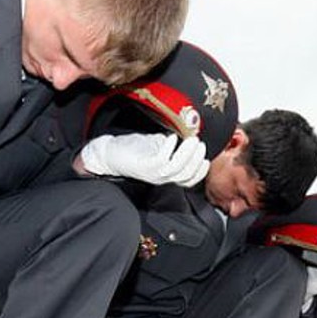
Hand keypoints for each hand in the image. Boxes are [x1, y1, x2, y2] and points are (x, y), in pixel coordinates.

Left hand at [79, 133, 208, 186]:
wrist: (110, 154)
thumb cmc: (133, 150)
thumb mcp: (157, 148)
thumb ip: (172, 147)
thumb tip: (185, 136)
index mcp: (165, 176)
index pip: (188, 181)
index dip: (200, 172)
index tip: (206, 159)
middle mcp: (160, 178)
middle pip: (186, 175)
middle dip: (196, 159)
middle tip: (199, 144)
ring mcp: (152, 174)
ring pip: (177, 169)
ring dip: (187, 154)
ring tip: (192, 140)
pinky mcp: (144, 167)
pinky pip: (161, 160)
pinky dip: (169, 149)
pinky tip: (171, 137)